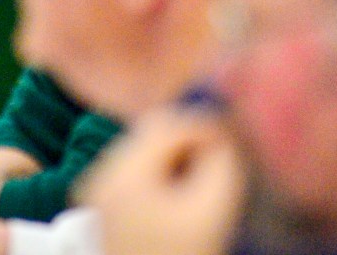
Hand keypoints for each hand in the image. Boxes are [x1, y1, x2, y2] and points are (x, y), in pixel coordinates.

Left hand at [79, 106, 244, 254]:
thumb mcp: (212, 209)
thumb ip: (222, 160)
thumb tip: (222, 135)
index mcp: (121, 171)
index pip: (170, 125)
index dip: (208, 127)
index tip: (238, 142)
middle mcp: (100, 174)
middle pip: (153, 134)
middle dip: (192, 141)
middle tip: (226, 158)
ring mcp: (98, 194)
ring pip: (146, 153)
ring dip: (179, 157)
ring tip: (209, 177)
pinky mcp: (105, 212)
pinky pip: (138, 174)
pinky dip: (164, 175)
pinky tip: (186, 196)